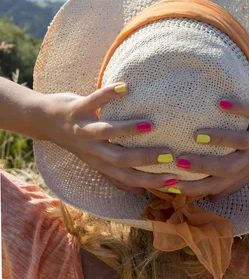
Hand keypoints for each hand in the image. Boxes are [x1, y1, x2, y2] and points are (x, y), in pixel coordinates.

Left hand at [37, 83, 174, 193]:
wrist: (42, 121)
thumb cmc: (77, 139)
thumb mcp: (95, 160)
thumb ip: (116, 173)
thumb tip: (140, 191)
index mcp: (100, 163)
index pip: (128, 177)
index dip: (150, 181)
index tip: (175, 181)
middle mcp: (92, 150)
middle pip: (120, 159)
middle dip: (145, 159)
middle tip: (170, 154)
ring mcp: (82, 130)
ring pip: (106, 133)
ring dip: (127, 130)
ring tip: (149, 124)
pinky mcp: (75, 110)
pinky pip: (93, 101)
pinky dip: (108, 95)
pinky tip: (125, 87)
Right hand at [173, 96, 248, 200]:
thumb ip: (233, 181)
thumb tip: (210, 197)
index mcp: (247, 170)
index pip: (217, 184)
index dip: (194, 187)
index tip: (169, 184)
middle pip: (227, 168)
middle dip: (202, 166)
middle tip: (177, 161)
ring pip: (240, 142)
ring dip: (219, 139)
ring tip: (196, 134)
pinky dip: (239, 109)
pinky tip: (221, 103)